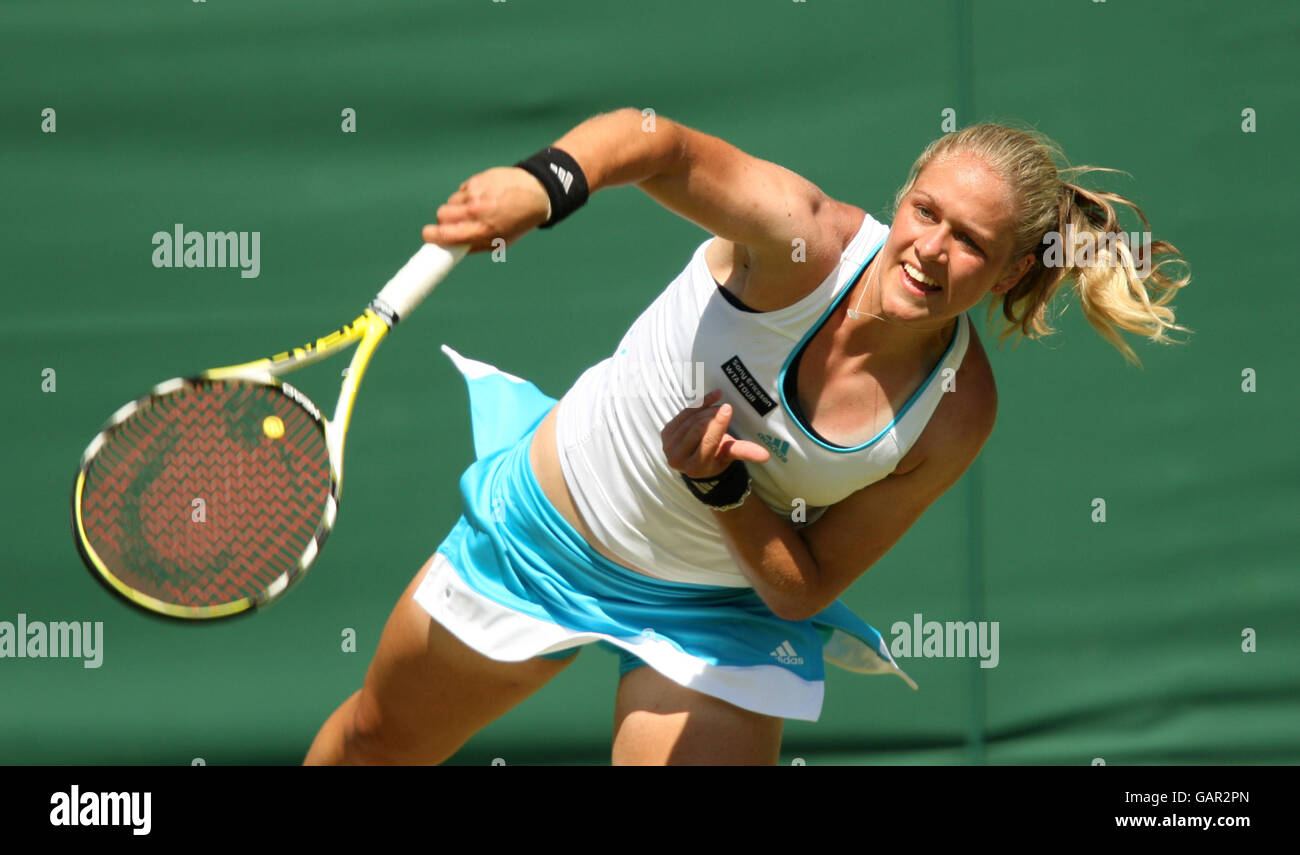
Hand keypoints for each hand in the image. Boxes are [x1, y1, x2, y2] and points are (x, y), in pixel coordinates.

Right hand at [422, 166, 550, 252]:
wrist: (536, 193)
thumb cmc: (517, 223)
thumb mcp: (499, 242)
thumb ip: (473, 246)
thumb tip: (449, 248)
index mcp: (482, 231)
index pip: (445, 234)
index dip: (431, 236)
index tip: (428, 236)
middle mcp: (477, 212)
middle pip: (441, 215)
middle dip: (444, 221)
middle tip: (455, 224)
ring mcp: (475, 194)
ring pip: (449, 202)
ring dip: (456, 208)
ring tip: (474, 210)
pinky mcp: (476, 180)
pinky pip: (460, 191)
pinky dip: (465, 196)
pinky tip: (481, 198)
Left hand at [661, 389, 770, 479]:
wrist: (695, 460)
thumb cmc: (717, 457)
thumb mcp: (730, 455)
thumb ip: (744, 452)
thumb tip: (766, 456)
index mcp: (695, 466)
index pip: (708, 442)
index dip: (718, 424)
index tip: (728, 408)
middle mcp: (677, 459)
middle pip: (698, 428)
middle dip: (713, 415)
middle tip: (725, 408)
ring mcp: (668, 446)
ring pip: (690, 419)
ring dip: (706, 409)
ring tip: (718, 406)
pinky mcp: (665, 433)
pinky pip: (683, 413)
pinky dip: (697, 404)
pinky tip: (710, 398)